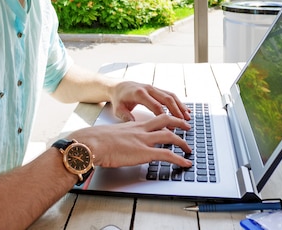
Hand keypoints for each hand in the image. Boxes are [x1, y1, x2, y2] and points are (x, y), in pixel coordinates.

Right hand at [70, 114, 191, 168]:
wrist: (92, 143)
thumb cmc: (96, 141)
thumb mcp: (111, 135)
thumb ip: (120, 138)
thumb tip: (120, 144)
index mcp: (133, 125)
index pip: (154, 119)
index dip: (166, 119)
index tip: (172, 121)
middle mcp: (141, 130)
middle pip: (165, 120)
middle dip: (179, 122)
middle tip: (187, 126)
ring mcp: (143, 140)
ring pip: (170, 136)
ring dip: (182, 142)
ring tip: (189, 149)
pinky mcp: (144, 152)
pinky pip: (167, 154)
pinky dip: (179, 159)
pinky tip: (185, 163)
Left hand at [109, 81, 190, 121]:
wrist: (118, 86)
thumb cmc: (118, 99)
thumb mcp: (118, 109)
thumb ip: (126, 117)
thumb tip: (136, 125)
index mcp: (139, 94)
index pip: (155, 106)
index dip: (164, 117)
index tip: (170, 128)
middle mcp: (148, 89)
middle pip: (166, 99)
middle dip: (177, 111)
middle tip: (184, 122)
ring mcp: (153, 88)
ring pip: (170, 96)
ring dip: (180, 106)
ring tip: (188, 117)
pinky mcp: (156, 89)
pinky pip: (169, 95)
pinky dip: (178, 102)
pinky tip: (185, 109)